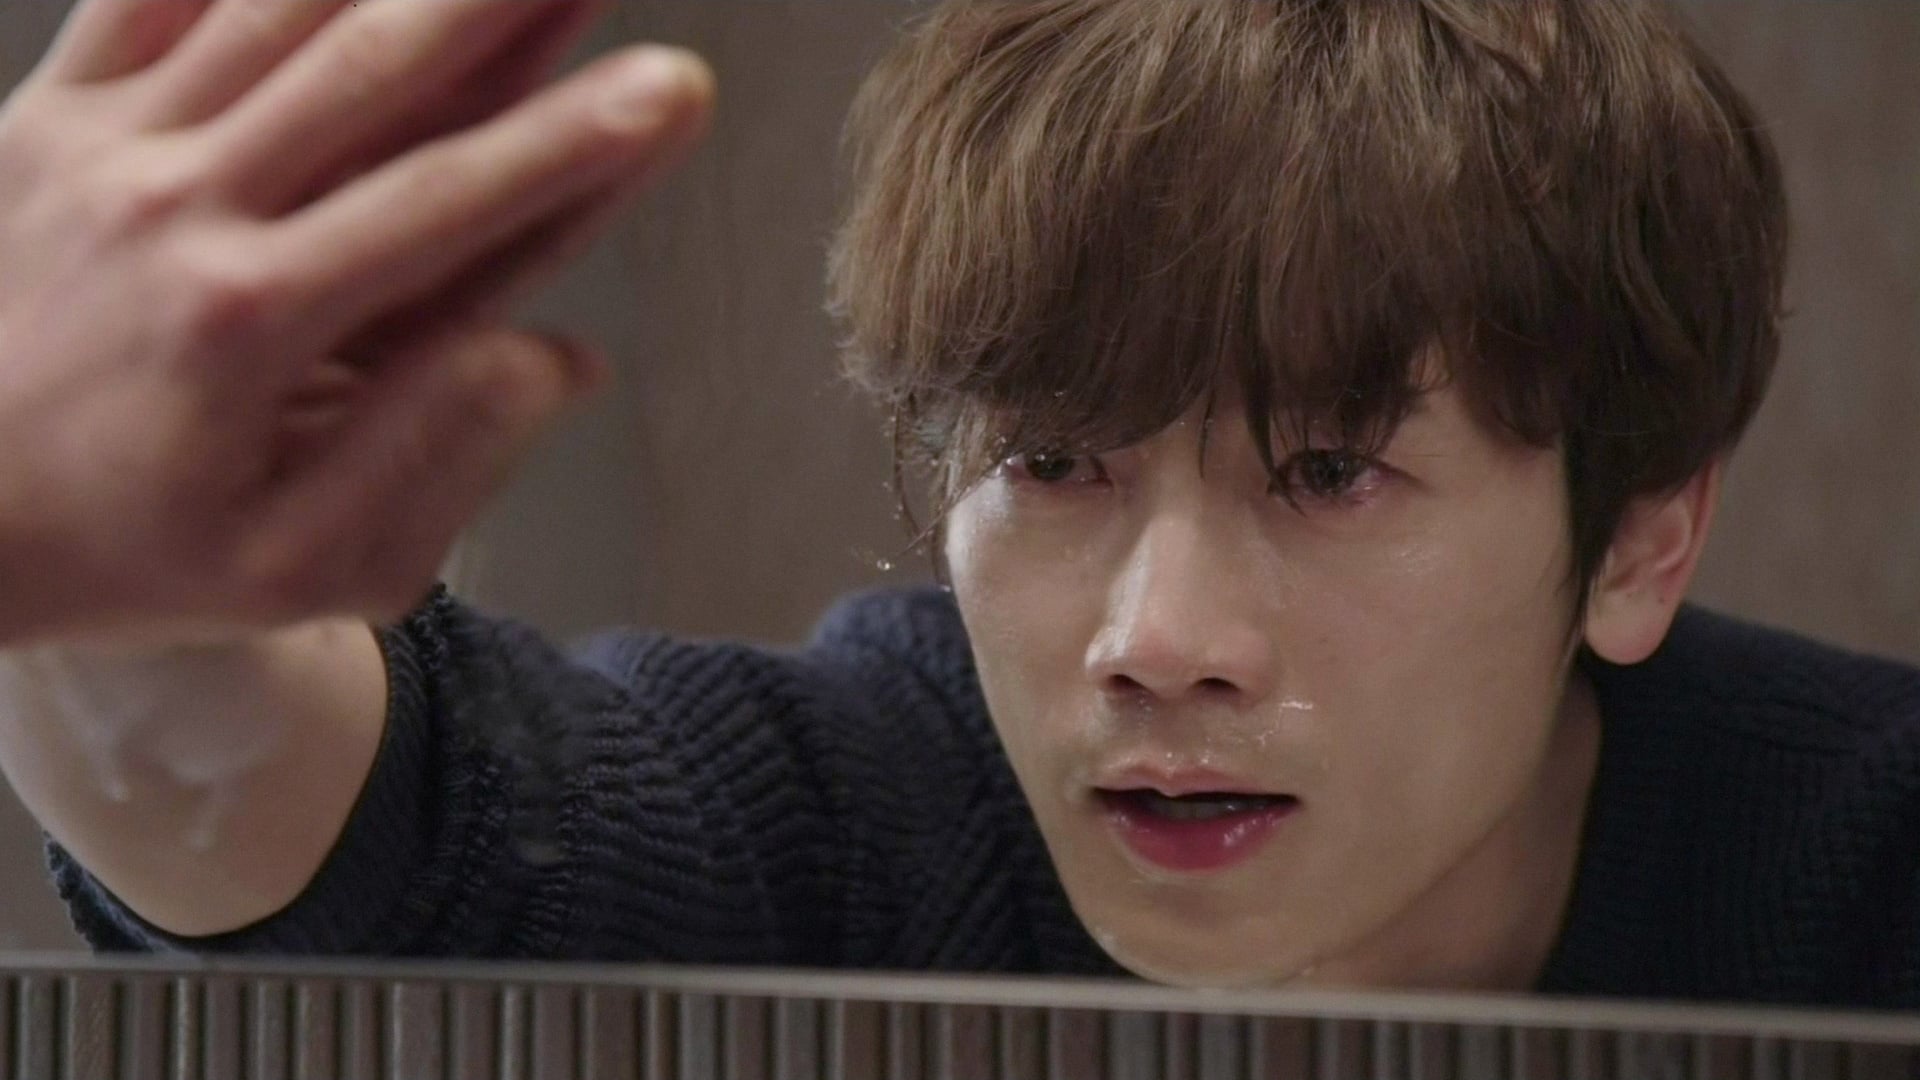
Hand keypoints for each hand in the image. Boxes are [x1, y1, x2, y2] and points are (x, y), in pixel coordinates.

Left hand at [0, 0, 712, 646]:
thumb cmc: (117, 551)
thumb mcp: (295, 569)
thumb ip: (433, 466)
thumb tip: (555, 359)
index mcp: (256, 323)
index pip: (449, 203)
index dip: (572, 140)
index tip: (669, 88)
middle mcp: (184, 212)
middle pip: (373, 70)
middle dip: (506, 2)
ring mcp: (107, 150)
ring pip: (272, 11)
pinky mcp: (44, 116)